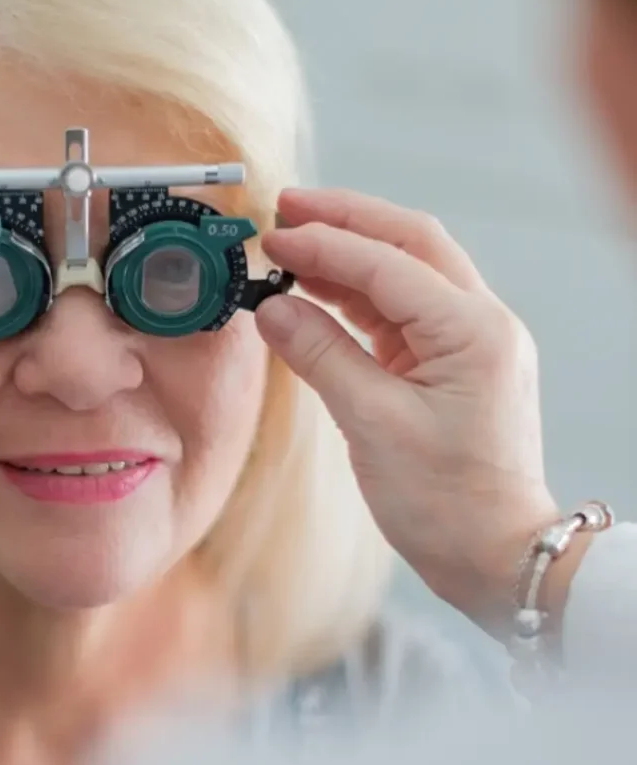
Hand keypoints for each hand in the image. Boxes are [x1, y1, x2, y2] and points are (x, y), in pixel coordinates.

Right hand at [255, 188, 562, 634]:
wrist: (493, 556)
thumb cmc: (446, 502)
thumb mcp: (371, 424)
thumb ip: (319, 355)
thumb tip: (270, 308)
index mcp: (472, 332)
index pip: (388, 264)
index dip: (324, 245)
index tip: (273, 236)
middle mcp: (480, 324)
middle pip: (410, 243)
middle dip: (346, 221)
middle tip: (287, 208)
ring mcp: (469, 342)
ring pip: (406, 273)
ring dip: (349, 256)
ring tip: (292, 249)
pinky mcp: (451, 364)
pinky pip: (401, 313)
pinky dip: (357, 297)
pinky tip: (317, 294)